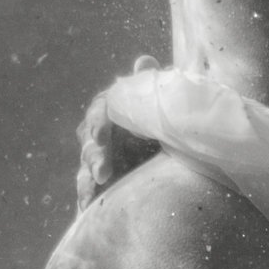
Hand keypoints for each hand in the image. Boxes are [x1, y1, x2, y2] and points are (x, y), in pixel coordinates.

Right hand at [76, 56, 160, 211]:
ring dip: (88, 179)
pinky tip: (86, 207)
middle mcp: (104, 139)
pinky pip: (90, 193)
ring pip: (87, 170)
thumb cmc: (170, 126)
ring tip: (96, 188)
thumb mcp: (165, 106)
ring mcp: (102, 165)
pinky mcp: (104, 188)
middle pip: (90, 144)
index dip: (97, 122)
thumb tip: (144, 61)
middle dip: (94, 156)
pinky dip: (87, 199)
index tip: (101, 134)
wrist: (182, 159)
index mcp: (116, 115)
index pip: (99, 114)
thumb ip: (151, 86)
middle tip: (102, 169)